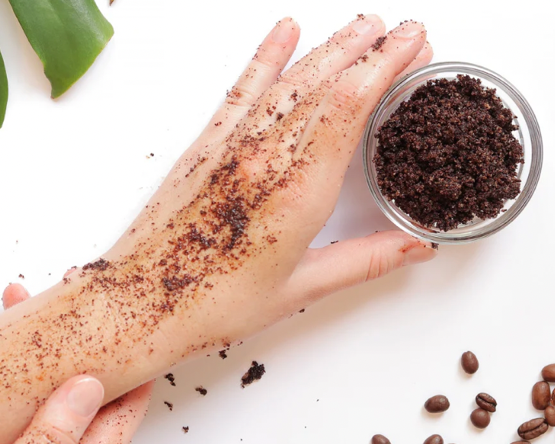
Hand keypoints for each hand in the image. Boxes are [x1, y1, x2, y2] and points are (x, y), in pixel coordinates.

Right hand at [0, 284, 152, 443]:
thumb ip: (49, 438)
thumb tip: (90, 385)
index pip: (123, 410)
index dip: (129, 360)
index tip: (121, 314)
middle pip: (87, 395)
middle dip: (82, 345)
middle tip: (67, 295)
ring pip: (48, 398)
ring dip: (42, 355)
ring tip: (25, 310)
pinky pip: (17, 412)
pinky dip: (11, 378)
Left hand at [58, 15, 434, 365]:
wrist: (137, 304)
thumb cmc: (210, 306)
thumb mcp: (299, 290)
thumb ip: (364, 261)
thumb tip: (417, 247)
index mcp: (298, 192)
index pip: (350, 106)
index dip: (385, 67)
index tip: (414, 46)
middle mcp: (265, 158)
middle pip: (326, 83)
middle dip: (370, 50)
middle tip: (405, 30)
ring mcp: (232, 147)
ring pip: (289, 80)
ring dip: (329, 47)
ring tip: (361, 27)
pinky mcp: (203, 148)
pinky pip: (241, 90)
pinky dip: (265, 57)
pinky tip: (284, 31)